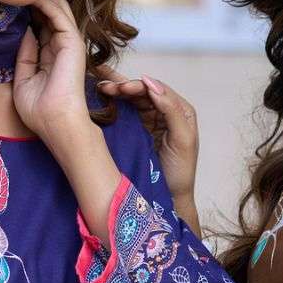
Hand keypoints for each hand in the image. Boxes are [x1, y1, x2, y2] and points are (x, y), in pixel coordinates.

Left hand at [11, 0, 92, 148]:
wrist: (56, 123)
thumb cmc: (41, 110)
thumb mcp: (23, 80)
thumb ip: (24, 55)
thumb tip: (25, 32)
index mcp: (52, 56)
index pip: (41, 26)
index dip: (27, 11)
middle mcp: (62, 47)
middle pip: (50, 14)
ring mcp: (70, 43)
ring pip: (57, 9)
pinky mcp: (73, 42)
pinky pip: (59, 15)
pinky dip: (45, 2)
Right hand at [96, 73, 199, 215]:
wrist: (170, 198)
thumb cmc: (180, 171)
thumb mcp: (182, 139)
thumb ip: (171, 110)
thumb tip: (152, 84)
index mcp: (180, 110)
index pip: (158, 90)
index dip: (139, 86)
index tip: (122, 88)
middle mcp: (165, 112)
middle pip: (143, 92)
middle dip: (124, 86)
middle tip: (105, 86)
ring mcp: (150, 121)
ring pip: (132, 100)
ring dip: (117, 92)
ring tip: (99, 87)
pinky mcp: (138, 131)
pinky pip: (126, 112)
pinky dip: (114, 104)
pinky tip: (102, 98)